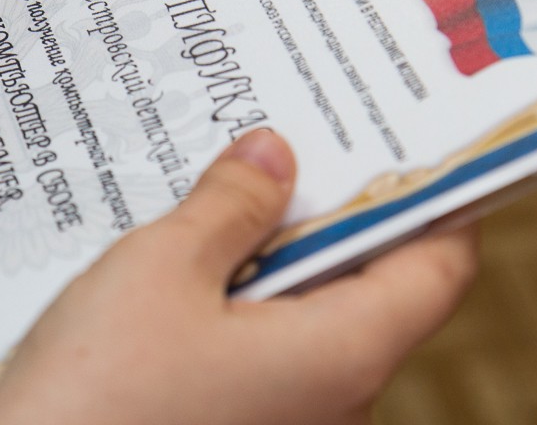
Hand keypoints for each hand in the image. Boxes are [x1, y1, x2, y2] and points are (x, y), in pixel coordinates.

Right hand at [0, 129, 477, 424]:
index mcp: (342, 355)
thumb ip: (230, 207)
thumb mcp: (162, 271)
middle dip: (334, 212)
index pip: (439, 267)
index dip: (438, 198)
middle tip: (295, 141)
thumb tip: (274, 154)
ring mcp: (289, 423)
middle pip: (374, 287)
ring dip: (278, 254)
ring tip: (228, 189)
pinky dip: (244, 300)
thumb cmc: (97, 400)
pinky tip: (190, 263)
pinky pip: (268, 351)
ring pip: (312, 318)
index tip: (414, 140)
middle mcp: (335, 402)